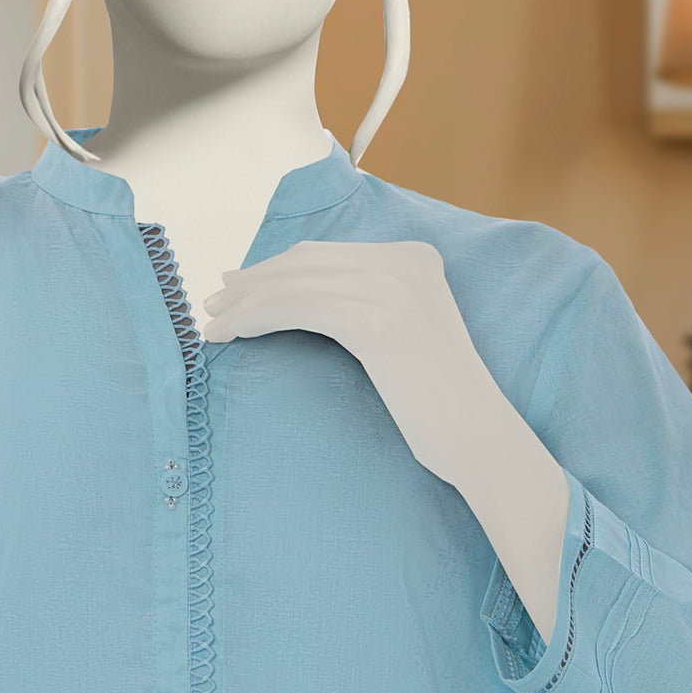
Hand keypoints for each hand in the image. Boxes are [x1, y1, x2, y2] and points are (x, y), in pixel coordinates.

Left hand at [200, 239, 567, 643]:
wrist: (478, 438)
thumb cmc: (436, 402)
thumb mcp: (404, 335)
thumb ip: (364, 305)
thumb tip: (291, 293)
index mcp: (415, 257)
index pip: (324, 254)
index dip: (273, 268)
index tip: (237, 287)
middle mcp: (405, 262)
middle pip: (305, 262)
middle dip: (252, 282)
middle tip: (214, 303)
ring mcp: (393, 289)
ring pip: (294, 284)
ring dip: (244, 304)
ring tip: (213, 324)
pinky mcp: (377, 323)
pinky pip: (298, 309)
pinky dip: (258, 318)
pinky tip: (234, 335)